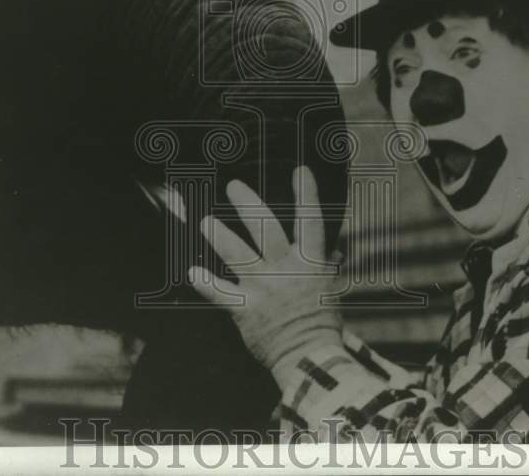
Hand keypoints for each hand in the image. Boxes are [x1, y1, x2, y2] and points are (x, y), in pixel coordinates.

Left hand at [187, 166, 343, 387]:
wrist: (310, 357)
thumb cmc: (321, 322)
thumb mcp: (329, 288)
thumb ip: (326, 264)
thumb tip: (336, 247)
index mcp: (310, 263)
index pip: (310, 222)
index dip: (307, 195)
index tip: (300, 170)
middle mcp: (286, 270)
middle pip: (265, 229)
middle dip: (248, 204)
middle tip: (233, 186)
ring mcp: (264, 288)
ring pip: (238, 254)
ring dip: (221, 236)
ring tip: (206, 221)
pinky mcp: (246, 309)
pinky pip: (221, 293)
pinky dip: (206, 283)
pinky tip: (192, 272)